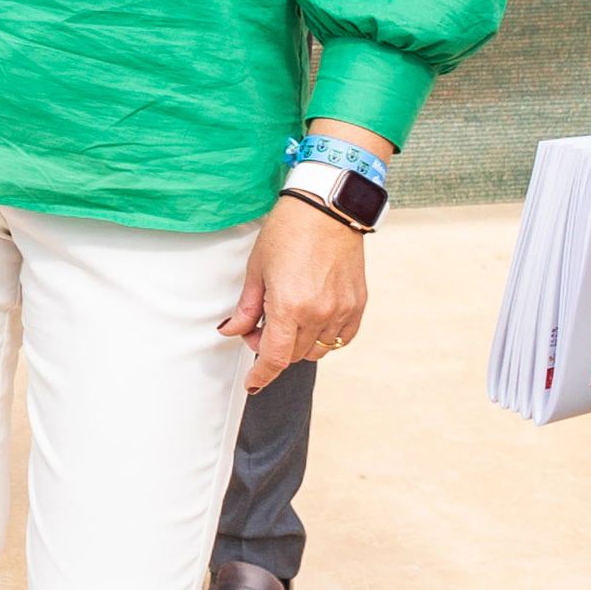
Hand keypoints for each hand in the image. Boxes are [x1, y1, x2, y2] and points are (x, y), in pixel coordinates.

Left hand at [221, 200, 365, 392]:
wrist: (327, 207)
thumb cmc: (288, 231)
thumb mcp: (257, 269)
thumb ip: (247, 307)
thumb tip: (232, 331)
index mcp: (289, 306)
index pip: (274, 358)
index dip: (261, 374)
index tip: (252, 382)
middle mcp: (319, 313)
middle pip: (293, 355)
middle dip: (271, 347)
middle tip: (260, 324)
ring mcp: (342, 310)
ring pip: (317, 350)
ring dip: (298, 344)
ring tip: (287, 317)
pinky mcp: (358, 303)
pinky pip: (341, 338)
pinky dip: (324, 336)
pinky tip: (312, 317)